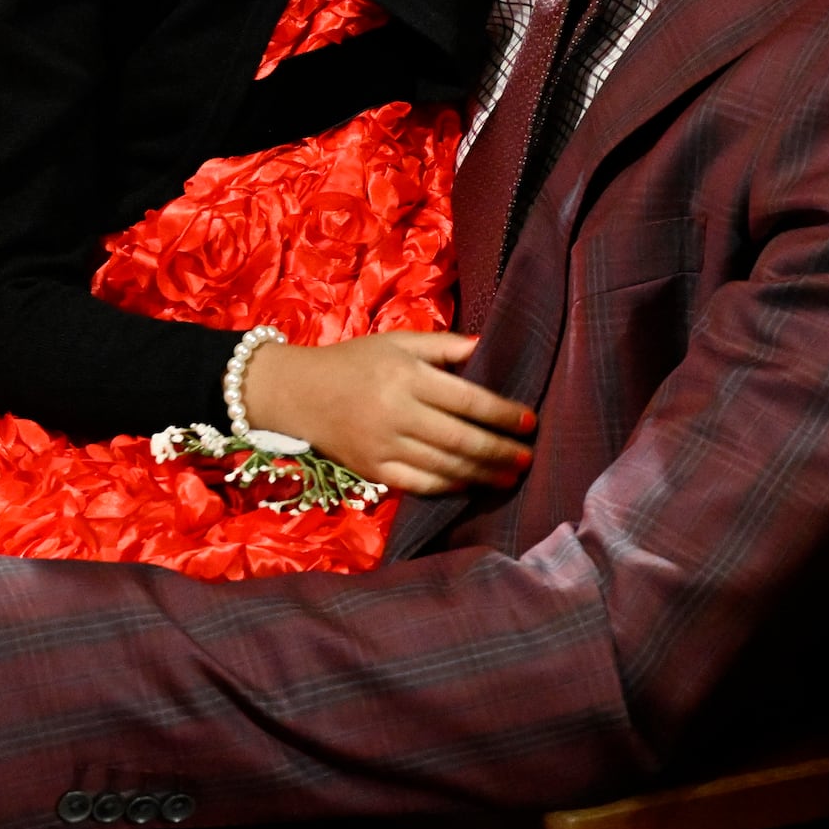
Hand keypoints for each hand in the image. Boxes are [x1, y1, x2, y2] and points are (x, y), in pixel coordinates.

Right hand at [246, 332, 535, 493]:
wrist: (299, 393)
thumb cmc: (355, 362)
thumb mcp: (397, 342)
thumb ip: (444, 345)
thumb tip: (488, 346)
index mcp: (407, 377)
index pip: (468, 400)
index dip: (503, 414)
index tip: (530, 422)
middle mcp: (398, 413)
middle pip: (462, 439)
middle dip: (500, 451)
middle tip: (528, 457)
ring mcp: (384, 446)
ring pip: (445, 466)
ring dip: (483, 475)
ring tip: (510, 476)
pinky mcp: (373, 471)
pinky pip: (420, 483)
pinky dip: (449, 486)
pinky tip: (470, 484)